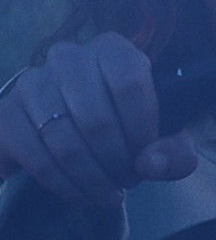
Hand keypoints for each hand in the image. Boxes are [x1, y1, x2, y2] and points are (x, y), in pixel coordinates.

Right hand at [0, 32, 196, 206]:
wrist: (74, 119)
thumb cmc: (126, 119)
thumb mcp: (161, 130)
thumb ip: (174, 148)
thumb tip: (151, 163)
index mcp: (112, 47)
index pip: (130, 83)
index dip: (142, 128)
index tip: (147, 156)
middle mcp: (70, 55)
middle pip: (97, 117)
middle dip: (117, 161)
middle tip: (128, 180)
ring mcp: (34, 81)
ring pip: (65, 141)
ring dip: (91, 178)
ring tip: (108, 191)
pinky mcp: (7, 111)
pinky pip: (36, 157)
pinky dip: (62, 183)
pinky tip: (80, 191)